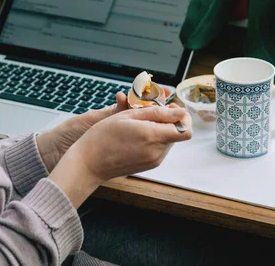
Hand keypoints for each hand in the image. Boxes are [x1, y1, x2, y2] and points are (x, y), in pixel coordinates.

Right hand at [37, 87, 173, 171]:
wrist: (89, 162)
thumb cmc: (103, 136)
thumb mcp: (128, 116)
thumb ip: (157, 113)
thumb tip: (181, 112)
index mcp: (152, 136)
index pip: (186, 129)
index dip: (182, 117)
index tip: (169, 109)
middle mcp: (157, 152)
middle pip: (178, 133)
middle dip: (169, 121)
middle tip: (150, 112)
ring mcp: (154, 161)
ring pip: (169, 140)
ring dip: (160, 130)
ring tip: (139, 124)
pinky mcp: (149, 165)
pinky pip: (160, 149)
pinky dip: (154, 139)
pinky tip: (137, 135)